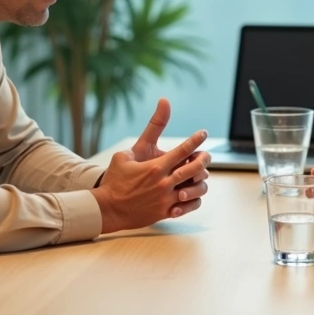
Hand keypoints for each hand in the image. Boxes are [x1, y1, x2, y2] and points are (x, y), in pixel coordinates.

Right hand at [90, 99, 210, 233]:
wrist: (107, 209)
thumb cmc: (116, 179)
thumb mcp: (126, 153)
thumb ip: (149, 130)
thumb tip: (164, 101)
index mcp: (155, 167)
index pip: (183, 150)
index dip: (196, 140)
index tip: (203, 133)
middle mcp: (164, 183)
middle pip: (195, 169)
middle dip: (205, 159)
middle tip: (206, 154)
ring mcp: (166, 200)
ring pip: (196, 189)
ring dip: (201, 180)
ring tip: (199, 175)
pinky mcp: (165, 213)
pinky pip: (190, 206)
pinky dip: (194, 199)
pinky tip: (191, 192)